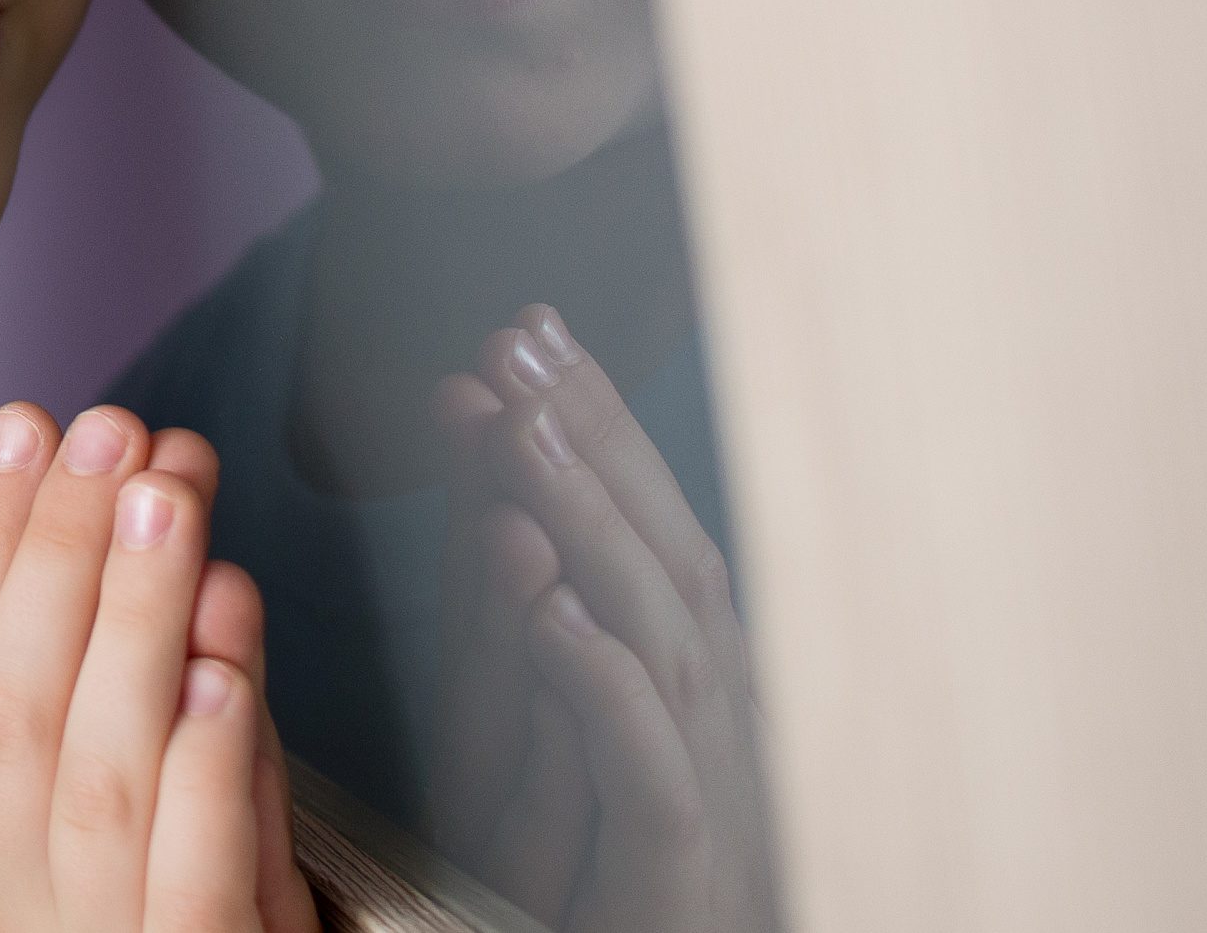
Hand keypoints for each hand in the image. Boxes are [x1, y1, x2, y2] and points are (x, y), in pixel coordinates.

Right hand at [0, 405, 319, 932]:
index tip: (23, 431)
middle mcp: (12, 899)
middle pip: (23, 699)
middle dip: (62, 545)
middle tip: (111, 430)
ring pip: (108, 765)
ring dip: (138, 617)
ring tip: (171, 497)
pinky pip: (198, 876)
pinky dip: (210, 773)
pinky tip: (226, 674)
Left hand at [435, 309, 775, 932]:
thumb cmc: (608, 894)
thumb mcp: (546, 755)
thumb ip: (528, 646)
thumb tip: (498, 509)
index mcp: (680, 696)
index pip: (639, 535)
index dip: (589, 431)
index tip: (523, 331)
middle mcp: (707, 731)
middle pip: (660, 561)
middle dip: (593, 442)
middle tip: (514, 340)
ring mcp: (703, 804)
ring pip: (660, 643)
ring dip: (593, 527)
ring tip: (521, 428)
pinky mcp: (678, 883)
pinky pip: (650, 776)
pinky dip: (605, 687)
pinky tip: (551, 608)